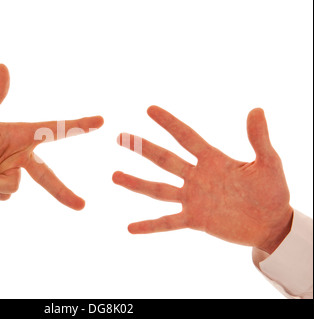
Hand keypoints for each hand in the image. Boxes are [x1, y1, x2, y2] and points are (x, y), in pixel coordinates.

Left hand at [0, 64, 103, 209]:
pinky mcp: (2, 188)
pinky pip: (3, 196)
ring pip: (13, 187)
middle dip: (63, 191)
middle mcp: (19, 155)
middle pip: (47, 176)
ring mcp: (11, 173)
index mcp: (18, 135)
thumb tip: (3, 66)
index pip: (53, 130)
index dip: (77, 125)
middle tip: (81, 206)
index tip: (101, 122)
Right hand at [112, 106, 292, 253]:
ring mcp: (193, 199)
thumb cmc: (271, 191)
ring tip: (114, 176)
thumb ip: (259, 139)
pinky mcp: (195, 220)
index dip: (169, 123)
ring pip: (159, 189)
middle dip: (142, 148)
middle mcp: (197, 177)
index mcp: (212, 160)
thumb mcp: (269, 163)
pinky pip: (168, 222)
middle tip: (120, 137)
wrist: (272, 223)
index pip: (186, 137)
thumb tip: (256, 109)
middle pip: (164, 159)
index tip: (150, 109)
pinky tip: (130, 228)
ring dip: (136, 183)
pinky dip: (149, 225)